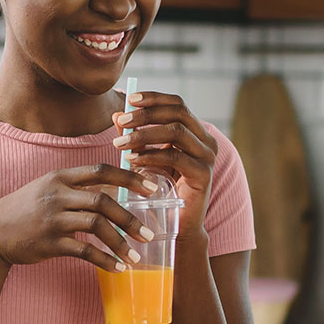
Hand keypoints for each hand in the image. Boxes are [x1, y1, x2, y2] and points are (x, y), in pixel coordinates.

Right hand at [0, 164, 157, 272]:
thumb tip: (115, 187)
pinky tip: (117, 268)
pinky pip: (84, 251)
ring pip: (97, 226)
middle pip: (103, 201)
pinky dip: (104, 260)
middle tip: (148, 233)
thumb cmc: (28, 209)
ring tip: (136, 256)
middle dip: (130, 218)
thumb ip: (77, 186)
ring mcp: (53, 219)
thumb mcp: (48, 187)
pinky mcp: (50, 242)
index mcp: (61, 177)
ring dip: (120, 242)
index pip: (101, 170)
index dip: (129, 178)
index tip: (152, 187)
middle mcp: (58, 195)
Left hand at [112, 91, 218, 225]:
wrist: (179, 225)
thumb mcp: (147, 157)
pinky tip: (132, 160)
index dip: (155, 98)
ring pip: (177, 132)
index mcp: (196, 133)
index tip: (130, 98)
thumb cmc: (162, 189)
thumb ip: (134, 136)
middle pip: (178, 113)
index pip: (178, 104)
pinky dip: (151, 155)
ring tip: (120, 142)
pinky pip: (175, 157)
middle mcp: (206, 141)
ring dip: (144, 134)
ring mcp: (208, 157)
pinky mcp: (204, 175)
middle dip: (147, 114)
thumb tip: (116, 115)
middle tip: (121, 120)